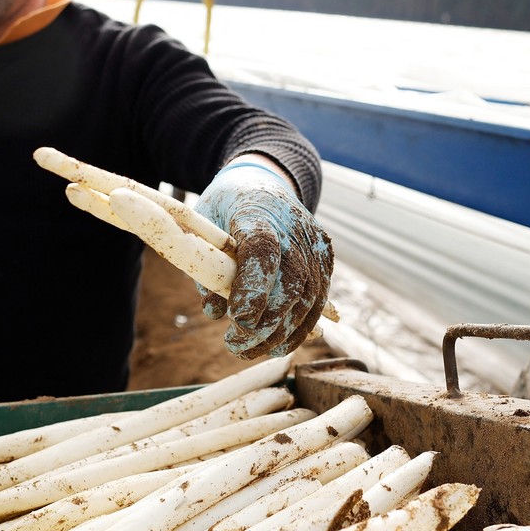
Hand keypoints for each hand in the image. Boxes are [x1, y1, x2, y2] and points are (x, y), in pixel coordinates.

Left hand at [194, 161, 332, 358]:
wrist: (264, 180)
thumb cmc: (226, 206)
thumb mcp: (203, 225)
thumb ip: (206, 268)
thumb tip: (214, 312)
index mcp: (258, 210)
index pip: (263, 250)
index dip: (253, 288)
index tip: (237, 319)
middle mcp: (294, 226)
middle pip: (293, 281)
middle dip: (267, 323)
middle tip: (237, 346)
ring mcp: (315, 242)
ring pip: (310, 297)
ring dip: (284, 333)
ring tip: (254, 350)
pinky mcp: (326, 257)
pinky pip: (319, 298)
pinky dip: (301, 325)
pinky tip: (280, 342)